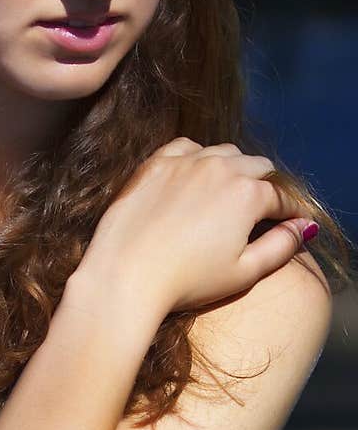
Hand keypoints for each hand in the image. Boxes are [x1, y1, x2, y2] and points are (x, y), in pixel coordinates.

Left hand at [77, 138, 313, 316]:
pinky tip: (194, 176)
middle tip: (261, 209)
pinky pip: (186, 147)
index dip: (290, 212)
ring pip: (224, 152)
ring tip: (228, 193)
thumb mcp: (244, 272)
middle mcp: (221, 168)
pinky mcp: (155, 164)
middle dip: (265, 186)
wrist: (126, 276)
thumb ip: (281, 247)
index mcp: (248, 194)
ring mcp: (186, 162)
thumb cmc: (187, 282)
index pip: (281, 198)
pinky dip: (197, 157)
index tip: (291, 223)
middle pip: (257, 167)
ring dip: (233, 168)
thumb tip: (303, 227)